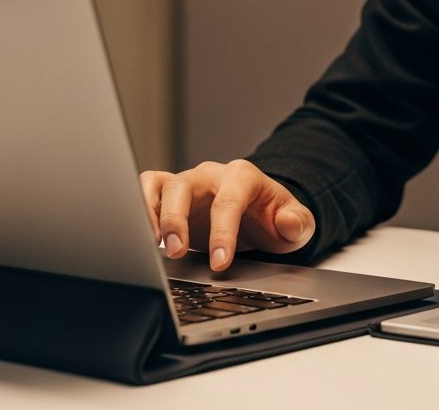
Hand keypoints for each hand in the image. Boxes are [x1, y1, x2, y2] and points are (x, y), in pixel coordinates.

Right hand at [140, 160, 314, 270]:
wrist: (260, 216)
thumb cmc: (273, 219)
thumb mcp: (296, 225)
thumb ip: (298, 223)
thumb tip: (289, 222)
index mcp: (243, 177)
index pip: (228, 201)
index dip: (222, 232)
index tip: (220, 262)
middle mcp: (212, 175)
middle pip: (185, 185)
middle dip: (178, 219)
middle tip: (178, 253)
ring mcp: (189, 183)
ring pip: (161, 184)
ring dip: (153, 213)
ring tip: (153, 245)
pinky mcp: (171, 194)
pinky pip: (148, 187)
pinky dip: (140, 207)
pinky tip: (143, 237)